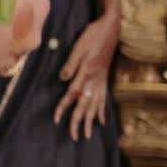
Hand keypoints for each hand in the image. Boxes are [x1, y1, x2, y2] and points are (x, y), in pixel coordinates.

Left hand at [53, 12, 119, 139]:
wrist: (111, 28)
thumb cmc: (92, 36)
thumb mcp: (78, 48)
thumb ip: (71, 65)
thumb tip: (62, 79)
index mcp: (85, 74)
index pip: (72, 95)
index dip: (63, 108)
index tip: (56, 120)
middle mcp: (94, 80)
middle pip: (84, 106)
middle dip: (78, 122)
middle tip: (75, 137)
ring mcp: (101, 81)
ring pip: (95, 106)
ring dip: (90, 122)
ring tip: (88, 135)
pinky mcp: (104, 79)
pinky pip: (103, 99)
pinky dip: (102, 111)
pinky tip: (101, 122)